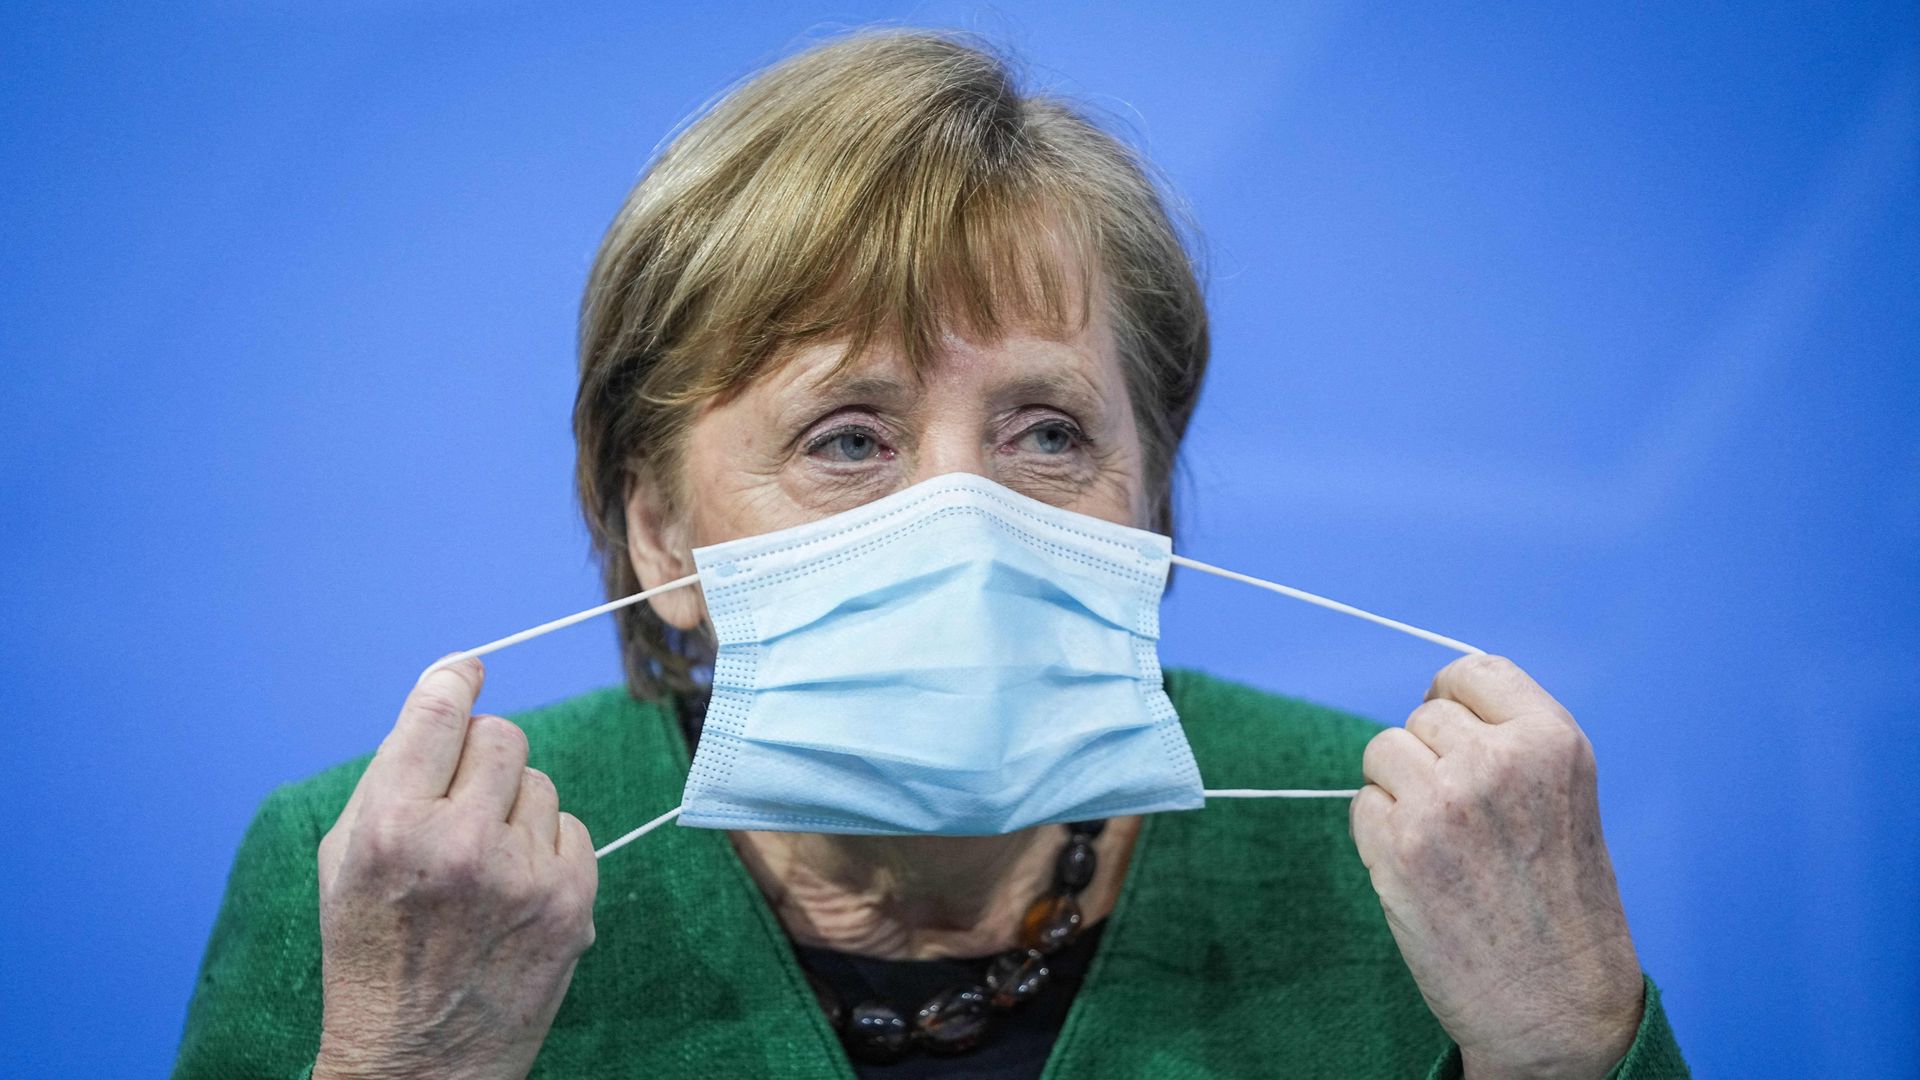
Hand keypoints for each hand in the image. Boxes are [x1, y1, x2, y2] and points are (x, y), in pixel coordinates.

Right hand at [313, 658, 597, 1079]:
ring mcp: (524, 874)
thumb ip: (390, 774)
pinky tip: (513, 890)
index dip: (456, 679)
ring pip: (539, 782)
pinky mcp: (571, 901)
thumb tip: (450, 694)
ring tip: (480, 864)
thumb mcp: (345, 859)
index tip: (467, 671)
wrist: (417, 1062)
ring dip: (512, 807)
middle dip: (479, 757)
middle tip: (459, 800)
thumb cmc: (371, 951)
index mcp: (392, 826)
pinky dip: (546, 848)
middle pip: (502, 736)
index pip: (440, 710)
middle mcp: (461, 843)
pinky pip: (572, 827)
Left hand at [1351, 655, 1642, 1079]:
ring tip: (1440, 843)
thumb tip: (1435, 710)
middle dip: (1428, 757)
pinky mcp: (1399, 848)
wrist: (1558, 1006)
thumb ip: (1512, 747)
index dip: (1452, 699)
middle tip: (1459, 816)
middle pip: (1421, 717)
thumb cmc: (1563, 908)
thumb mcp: (1565, 799)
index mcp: (1551, 741)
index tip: (1453, 731)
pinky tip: (1419, 871)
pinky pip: (1361, 805)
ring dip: (1397, 790)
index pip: (1472, 672)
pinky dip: (1377, 833)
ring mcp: (1443, 803)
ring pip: (1382, 753)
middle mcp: (1497, 761)